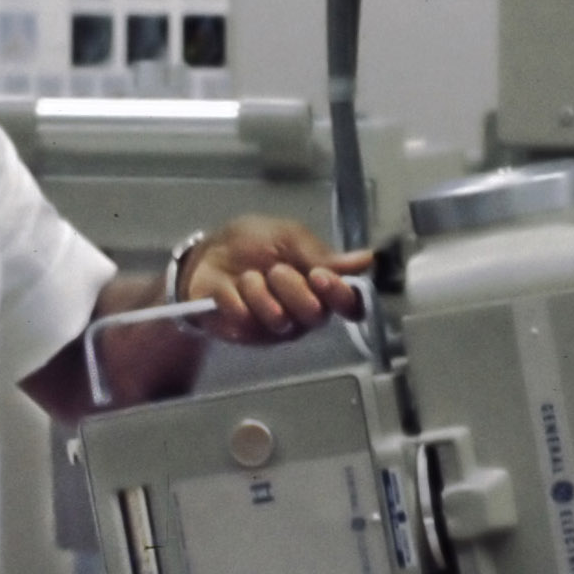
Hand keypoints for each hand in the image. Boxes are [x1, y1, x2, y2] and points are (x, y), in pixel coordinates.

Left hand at [183, 216, 374, 343]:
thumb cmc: (252, 243)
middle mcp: (306, 313)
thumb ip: (322, 253)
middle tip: (274, 270)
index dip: (339, 294)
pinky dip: (232, 296)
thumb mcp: (287, 236)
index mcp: (322, 287)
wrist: (206, 254)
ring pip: (278, 319)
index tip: (319, 276)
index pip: (350, 304)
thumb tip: (367, 259)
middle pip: (315, 315)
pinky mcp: (248, 336)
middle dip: (291, 287)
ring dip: (257, 289)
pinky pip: (245, 320)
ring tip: (246, 277)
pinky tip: (228, 289)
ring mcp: (277, 329)